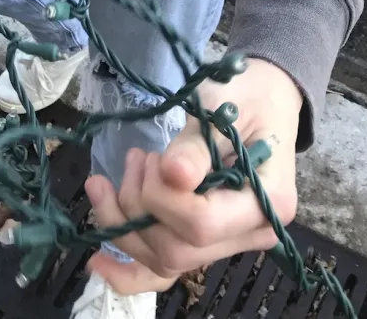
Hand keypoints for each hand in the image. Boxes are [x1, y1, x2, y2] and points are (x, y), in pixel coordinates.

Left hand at [85, 59, 301, 295]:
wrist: (264, 98)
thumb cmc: (246, 94)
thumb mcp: (221, 106)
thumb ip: (197, 144)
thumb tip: (172, 176)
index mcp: (268, 203)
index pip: (202, 224)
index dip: (163, 198)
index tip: (153, 157)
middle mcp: (251, 234)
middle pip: (179, 250)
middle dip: (138, 207)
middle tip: (136, 159)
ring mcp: (228, 242)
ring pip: (165, 261)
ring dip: (125, 225)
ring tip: (110, 181)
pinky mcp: (204, 238)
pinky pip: (168, 270)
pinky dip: (131, 271)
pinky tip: (99, 263)